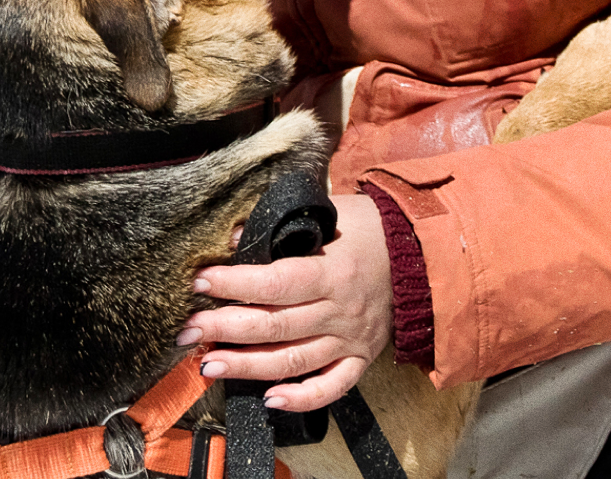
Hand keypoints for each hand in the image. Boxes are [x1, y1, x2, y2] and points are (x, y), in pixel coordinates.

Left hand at [175, 193, 392, 410]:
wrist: (422, 252)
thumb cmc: (370, 227)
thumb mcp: (330, 212)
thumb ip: (283, 225)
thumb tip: (235, 237)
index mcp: (333, 270)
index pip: (277, 282)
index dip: (236, 284)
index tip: (201, 283)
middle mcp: (341, 310)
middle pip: (277, 326)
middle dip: (226, 328)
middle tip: (188, 331)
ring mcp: (351, 339)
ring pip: (294, 361)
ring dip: (248, 366)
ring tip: (208, 364)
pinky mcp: (360, 358)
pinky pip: (331, 387)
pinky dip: (301, 398)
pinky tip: (268, 399)